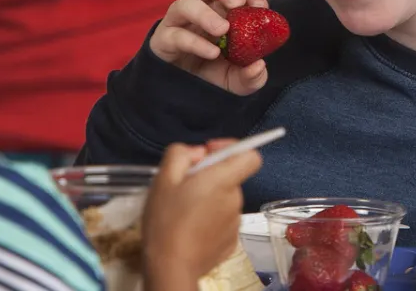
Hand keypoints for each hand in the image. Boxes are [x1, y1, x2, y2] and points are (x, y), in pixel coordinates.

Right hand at [143, 140, 263, 285]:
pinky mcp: (231, 242)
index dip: (233, 149)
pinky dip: (209, 220)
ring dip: (208, 200)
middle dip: (210, 177)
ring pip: (224, 200)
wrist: (171, 266)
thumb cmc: (166, 220)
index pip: (251, 156)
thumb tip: (199, 152)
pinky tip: (190, 228)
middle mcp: (236, 200)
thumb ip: (181, 154)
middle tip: (183, 187)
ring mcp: (235, 223)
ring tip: (183, 212)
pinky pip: (222, 222)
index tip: (209, 154)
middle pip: (230, 178)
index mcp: (224, 180)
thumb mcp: (163, 178)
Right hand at [150, 0, 271, 94]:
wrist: (183, 96)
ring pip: (184, 3)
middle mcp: (200, 10)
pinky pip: (175, 35)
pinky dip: (195, 42)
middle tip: (237, 4)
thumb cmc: (214, 74)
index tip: (260, 8)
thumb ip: (253, 76)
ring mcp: (179, 23)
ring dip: (205, 14)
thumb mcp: (240, 80)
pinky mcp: (163, 40)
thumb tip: (258, 65)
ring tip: (222, 30)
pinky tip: (212, 53)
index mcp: (221, 10)